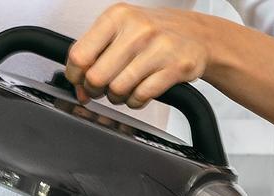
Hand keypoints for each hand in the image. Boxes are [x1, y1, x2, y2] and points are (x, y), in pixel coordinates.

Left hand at [65, 3, 212, 107]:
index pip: (79, 55)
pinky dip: (135, 101)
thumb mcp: (119, 32)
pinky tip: (140, 92)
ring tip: (124, 88)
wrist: (198, 35)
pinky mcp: (175, 67)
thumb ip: (93, 56)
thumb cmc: (153, 35)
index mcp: (117, 17)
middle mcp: (137, 29)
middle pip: (96, 77)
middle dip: (95, 89)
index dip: (76, 75)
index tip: (81, 80)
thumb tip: (78, 89)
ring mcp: (158, 47)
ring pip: (117, 90)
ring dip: (117, 97)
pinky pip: (140, 97)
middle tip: (103, 88)